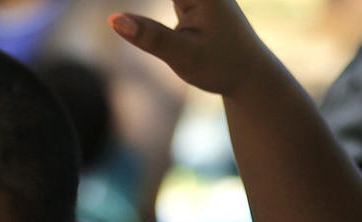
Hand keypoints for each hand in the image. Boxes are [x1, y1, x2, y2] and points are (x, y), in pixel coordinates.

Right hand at [108, 0, 265, 96]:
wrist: (249, 74)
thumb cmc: (220, 65)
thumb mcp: (183, 54)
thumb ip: (149, 36)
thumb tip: (113, 19)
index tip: (112, 12)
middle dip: (138, 3)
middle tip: (112, 18)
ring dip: (141, 4)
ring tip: (131, 24)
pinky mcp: (191, 0)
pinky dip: (147, 4)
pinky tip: (132, 19)